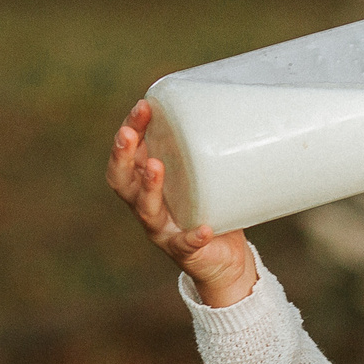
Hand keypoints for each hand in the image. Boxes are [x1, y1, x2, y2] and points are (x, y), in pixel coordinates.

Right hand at [108, 101, 257, 307]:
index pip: (127, 156)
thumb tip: (241, 99)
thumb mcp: (206, 178)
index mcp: (148, 186)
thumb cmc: (212, 211)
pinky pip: (186, 244)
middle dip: (122, 156)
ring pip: (146, 210)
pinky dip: (194, 236)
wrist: (225, 263)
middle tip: (129, 134)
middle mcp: (147, 208)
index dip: (130, 132)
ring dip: (148, 187)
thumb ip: (211, 151)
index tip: (143, 107)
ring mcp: (163, 232)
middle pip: (122, 181)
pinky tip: (205, 229)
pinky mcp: (185, 253)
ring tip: (155, 166)